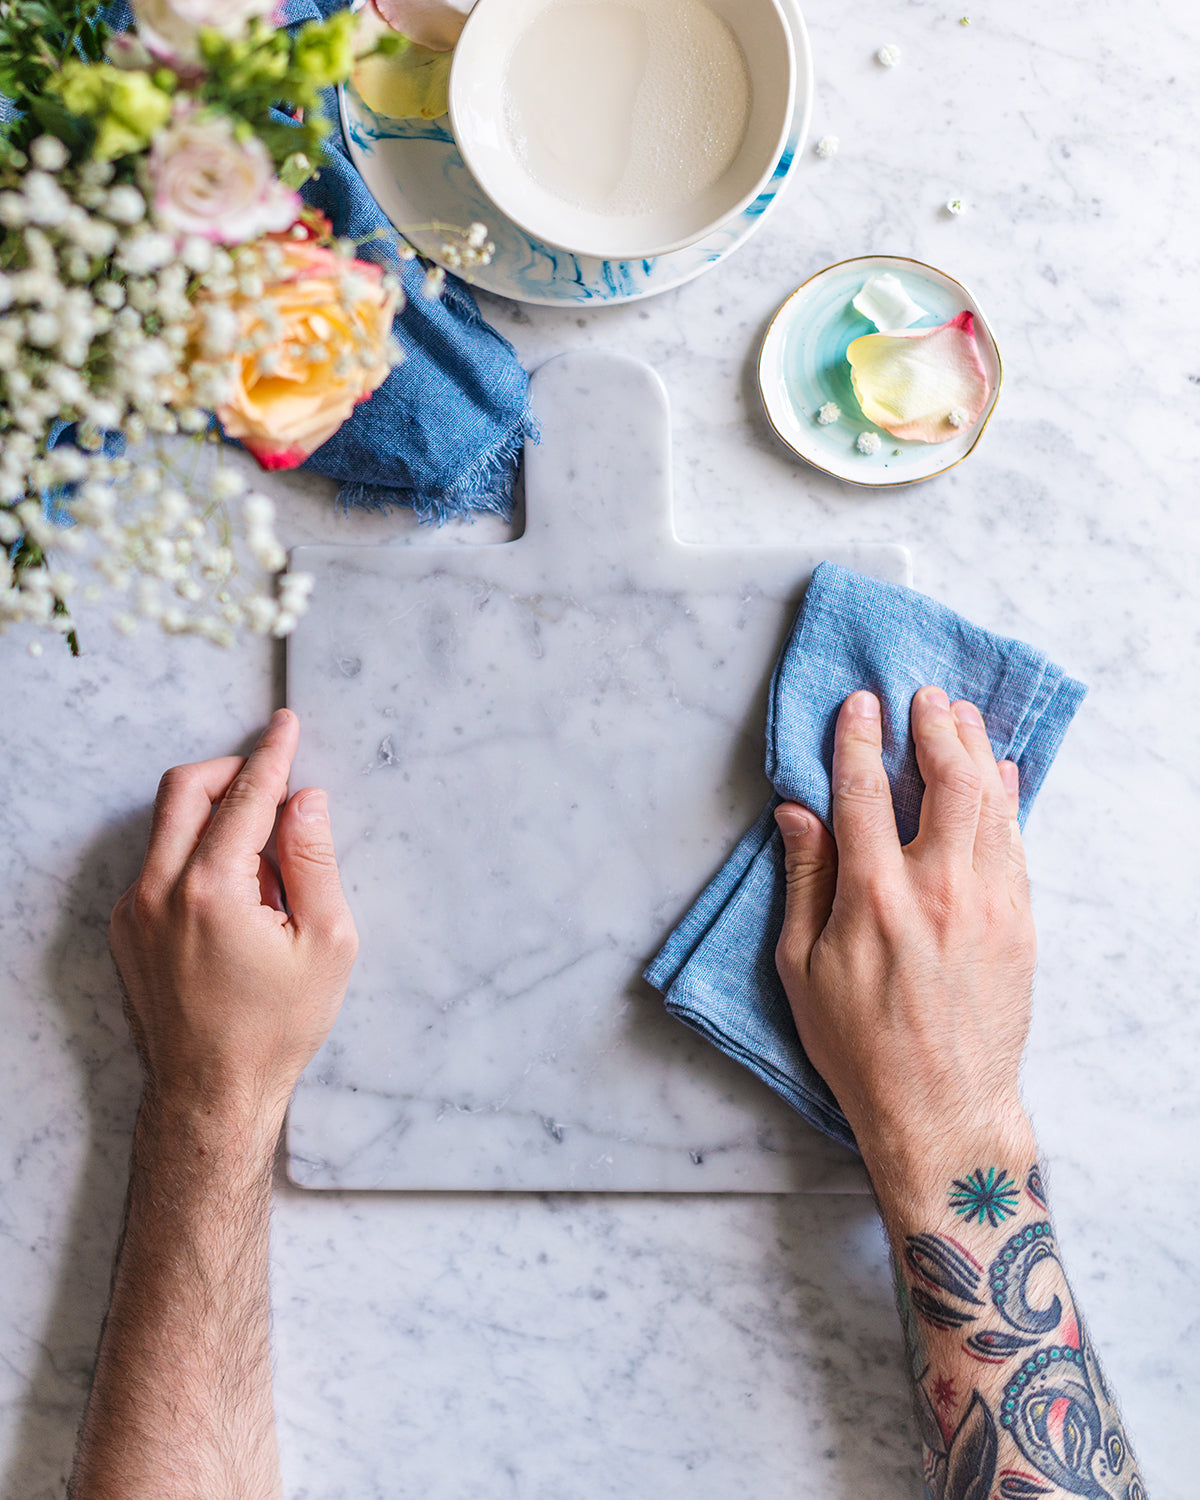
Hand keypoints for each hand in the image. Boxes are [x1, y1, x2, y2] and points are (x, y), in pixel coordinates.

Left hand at [109, 709, 357, 1135]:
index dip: (272, 754)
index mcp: (211, 890)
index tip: (287, 724)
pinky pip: (160, 863)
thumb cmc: (276, 1027)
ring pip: (167, 825)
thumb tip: (306, 801)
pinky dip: (197, 852)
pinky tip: (238, 893)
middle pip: (186, 790)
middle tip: (274, 777)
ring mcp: (133, 910)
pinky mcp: (125, 928)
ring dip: (215, 814)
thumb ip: (315, 861)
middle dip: (232, 769)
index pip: (245, 796)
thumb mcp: (326, 943)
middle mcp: (158, 891)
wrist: (211, 1092)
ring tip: (266, 859)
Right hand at [774, 687, 1036, 1194]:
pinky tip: (1002, 776)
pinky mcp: (1021, 925)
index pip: (864, 791)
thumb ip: (804, 881)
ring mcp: (990, 905)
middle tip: (923, 697)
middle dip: (934, 726)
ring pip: (992, 802)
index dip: (858, 738)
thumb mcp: (802, 968)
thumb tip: (797, 813)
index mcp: (873, 898)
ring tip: (961, 716)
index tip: (860, 703)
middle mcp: (938, 890)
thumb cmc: (858, 1047)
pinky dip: (1008, 800)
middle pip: (948, 779)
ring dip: (976, 750)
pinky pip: (1017, 843)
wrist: (941, 1111)